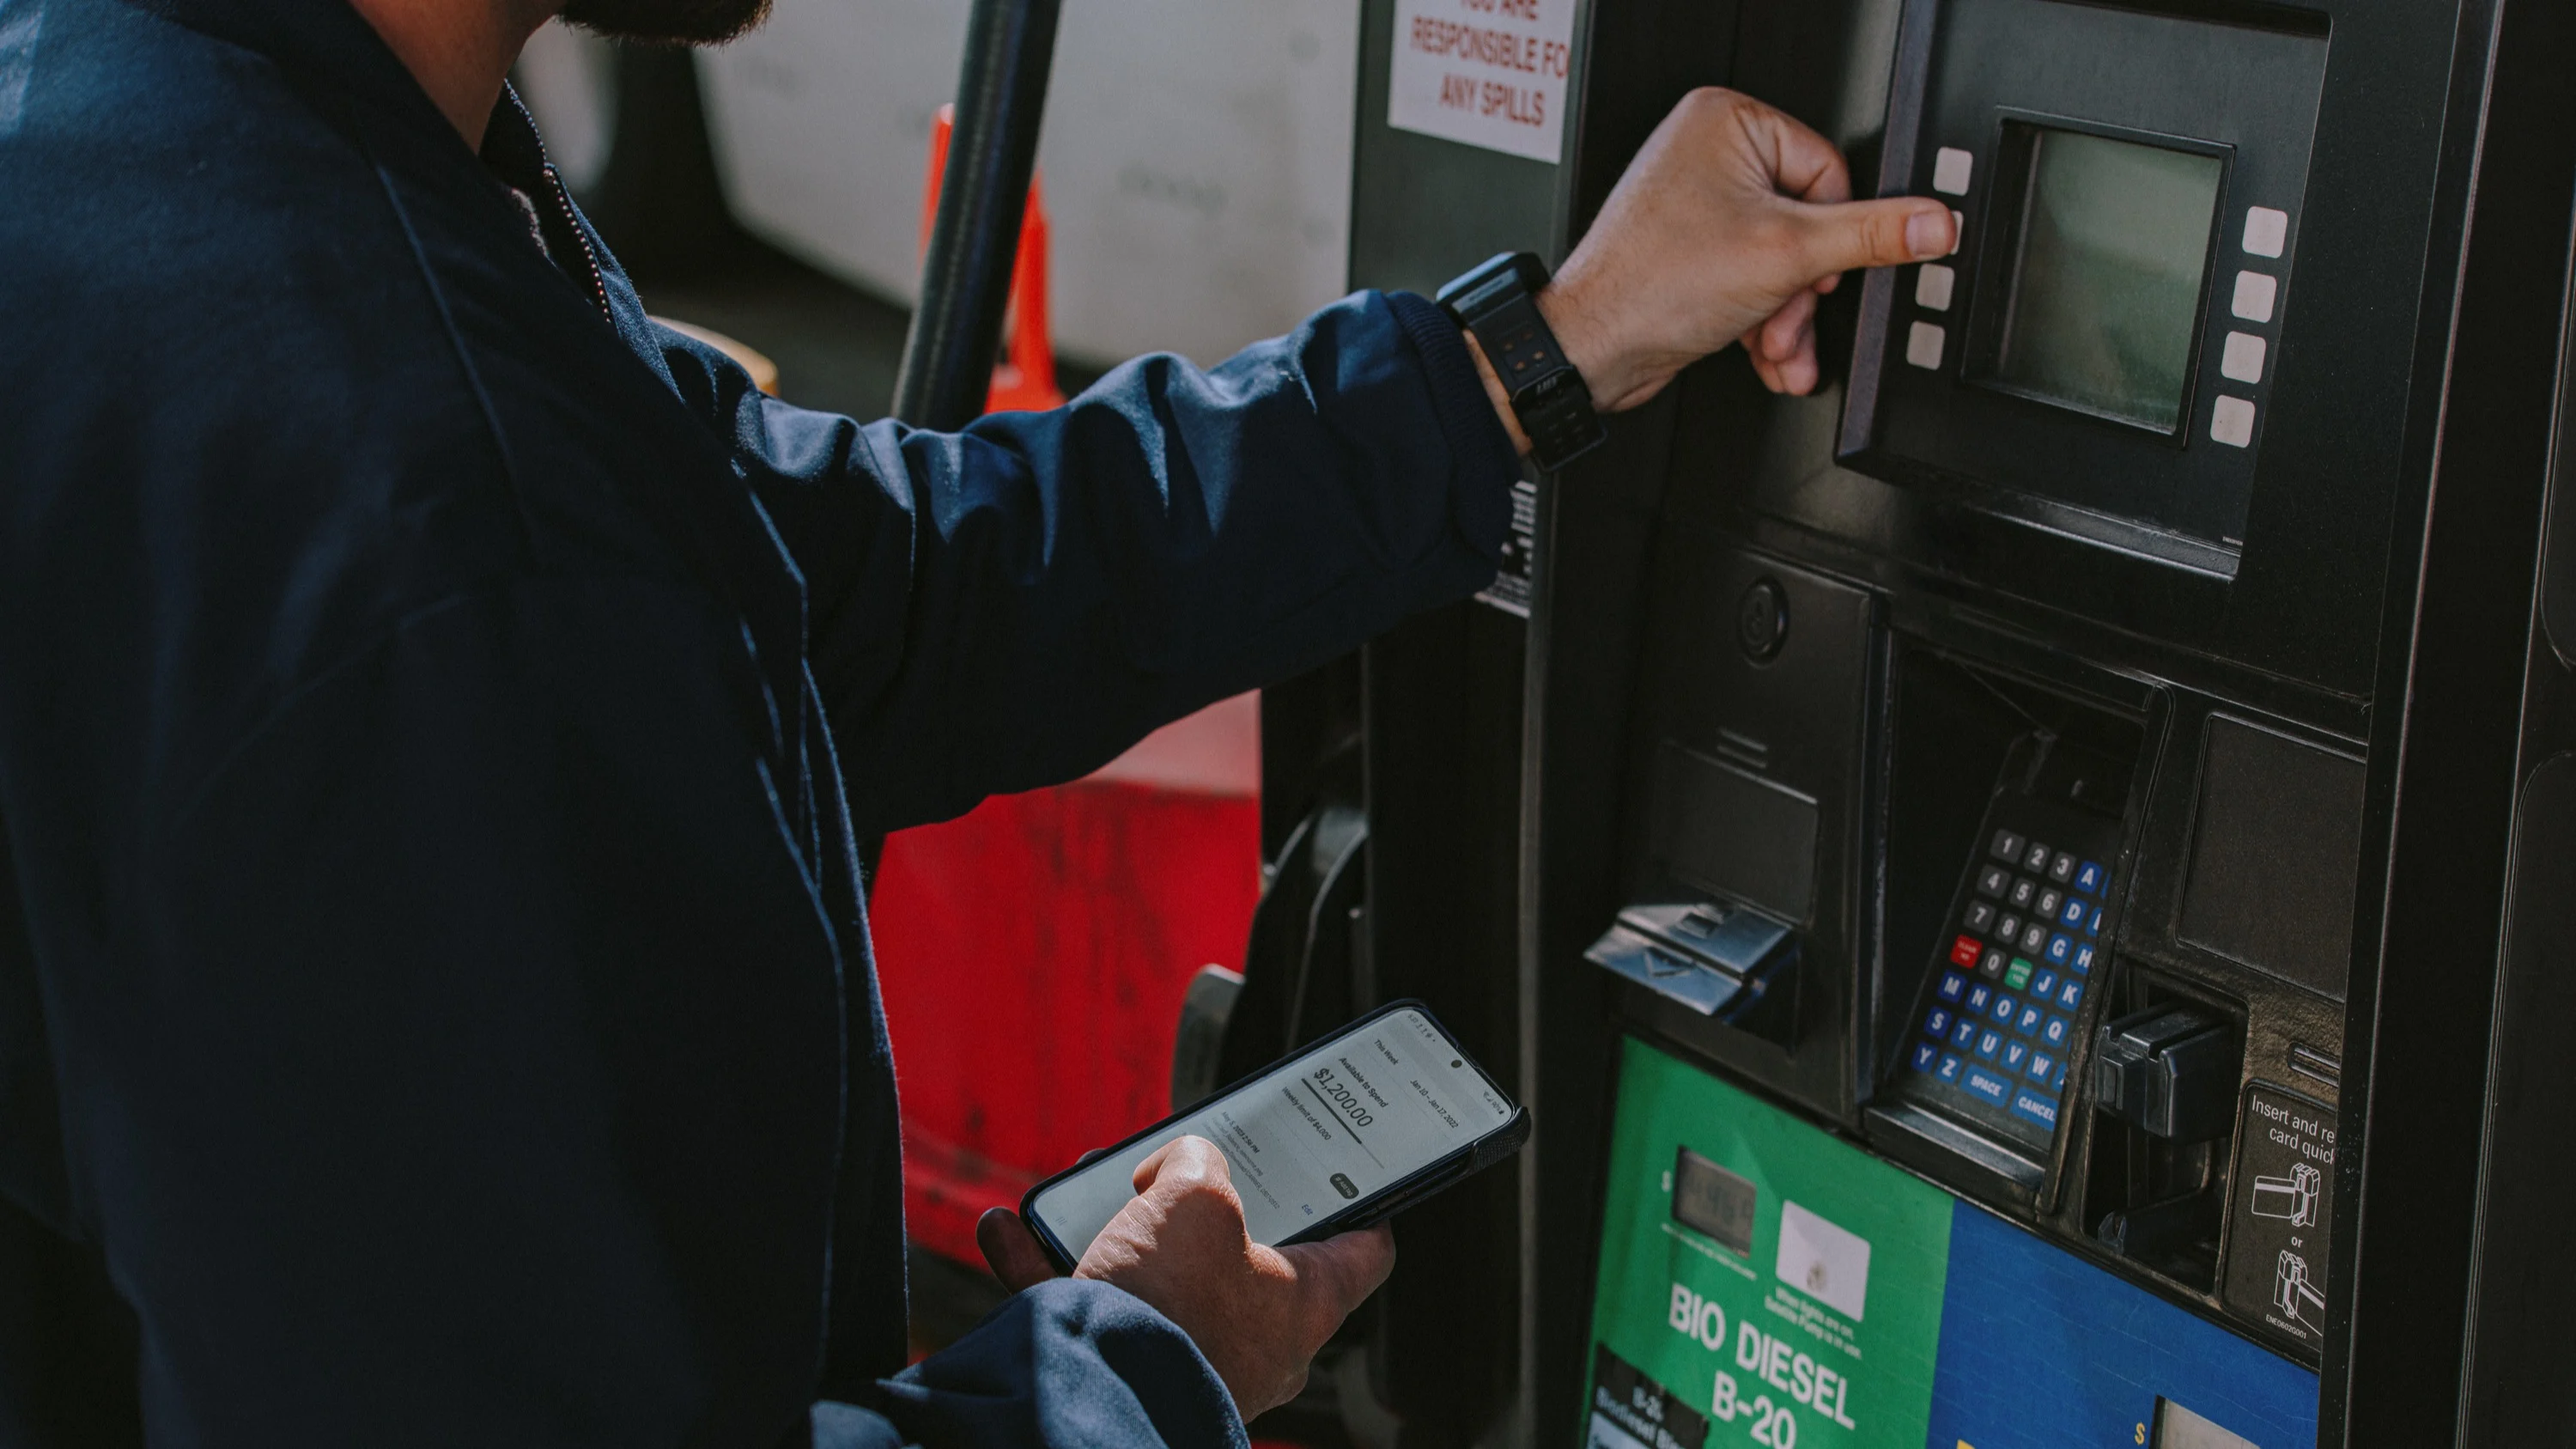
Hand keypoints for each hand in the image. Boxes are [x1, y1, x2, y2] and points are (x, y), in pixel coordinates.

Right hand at [976, 1136, 1395, 1418]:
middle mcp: (1256, 1343)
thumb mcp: (1196, 1197)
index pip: (1364, 1254)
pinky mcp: (1126, 1374)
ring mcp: (1190, 1362)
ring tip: (1083, 1188)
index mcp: (1305, 1304)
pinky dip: (1046, 1268)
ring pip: (1158, 1276)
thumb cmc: (1170, 1304)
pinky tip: (1008, 1230)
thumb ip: (1197, 1162)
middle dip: (1202, 1205)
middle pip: (1245, 1256)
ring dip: (1116, 1227)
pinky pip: (1087, 1308)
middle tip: (1180, 1166)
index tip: (1357, 1176)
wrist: (1087, 1397)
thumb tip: (1172, 1171)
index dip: (1365, 1206)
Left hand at [1470, 87, 1955, 443]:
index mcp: (1726, 121)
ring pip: (1782, 260)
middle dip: (1801, 289)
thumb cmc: (1654, 285)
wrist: (1592, 350)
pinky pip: (1753, 279)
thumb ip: (1871, 236)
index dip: (1827, 235)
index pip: (1828, 171)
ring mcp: (1698, 204)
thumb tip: (1934, 220)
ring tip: (1772, 346)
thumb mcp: (1788, 255)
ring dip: (1785, 316)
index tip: (1810, 272)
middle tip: (1785, 315)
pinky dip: (1762, 321)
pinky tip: (1761, 353)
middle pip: (1807, 221)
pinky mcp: (1693, 251)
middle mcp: (1708, 153)